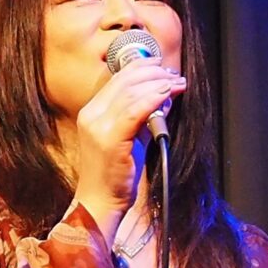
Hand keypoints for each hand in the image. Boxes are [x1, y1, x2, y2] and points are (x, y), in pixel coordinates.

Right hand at [72, 57, 185, 245]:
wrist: (100, 202)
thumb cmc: (115, 175)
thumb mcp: (129, 138)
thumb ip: (142, 117)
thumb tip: (163, 98)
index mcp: (91, 113)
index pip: (116, 80)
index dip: (140, 67)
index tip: (159, 65)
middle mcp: (91, 116)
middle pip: (124, 82)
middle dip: (152, 73)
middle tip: (173, 74)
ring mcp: (98, 127)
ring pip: (130, 93)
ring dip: (158, 84)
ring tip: (176, 83)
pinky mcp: (109, 139)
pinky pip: (134, 111)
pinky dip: (153, 99)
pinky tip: (167, 94)